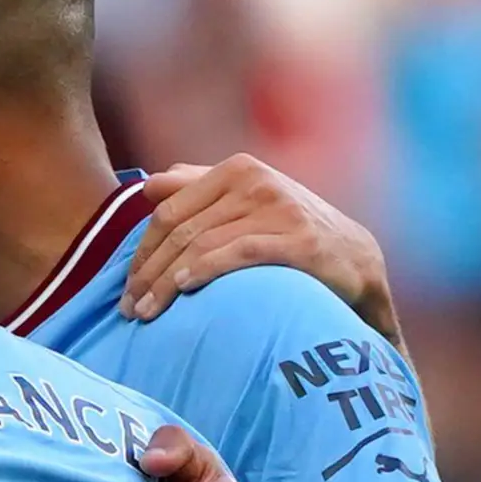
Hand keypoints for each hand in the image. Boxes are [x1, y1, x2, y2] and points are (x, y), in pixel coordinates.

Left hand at [123, 156, 399, 344]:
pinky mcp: (297, 238)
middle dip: (148, 272)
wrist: (354, 258)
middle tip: (128, 309)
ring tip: (146, 313)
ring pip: (202, 245)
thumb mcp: (247, 201)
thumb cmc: (290, 232)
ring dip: (167, 283)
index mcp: (237, 168)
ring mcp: (277, 207)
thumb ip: (201, 187)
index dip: (142, 251)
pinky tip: (183, 289)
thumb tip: (152, 183)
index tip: (126, 287)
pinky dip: (205, 270)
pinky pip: (238, 252)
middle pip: (180, 231)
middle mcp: (255, 180)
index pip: (168, 211)